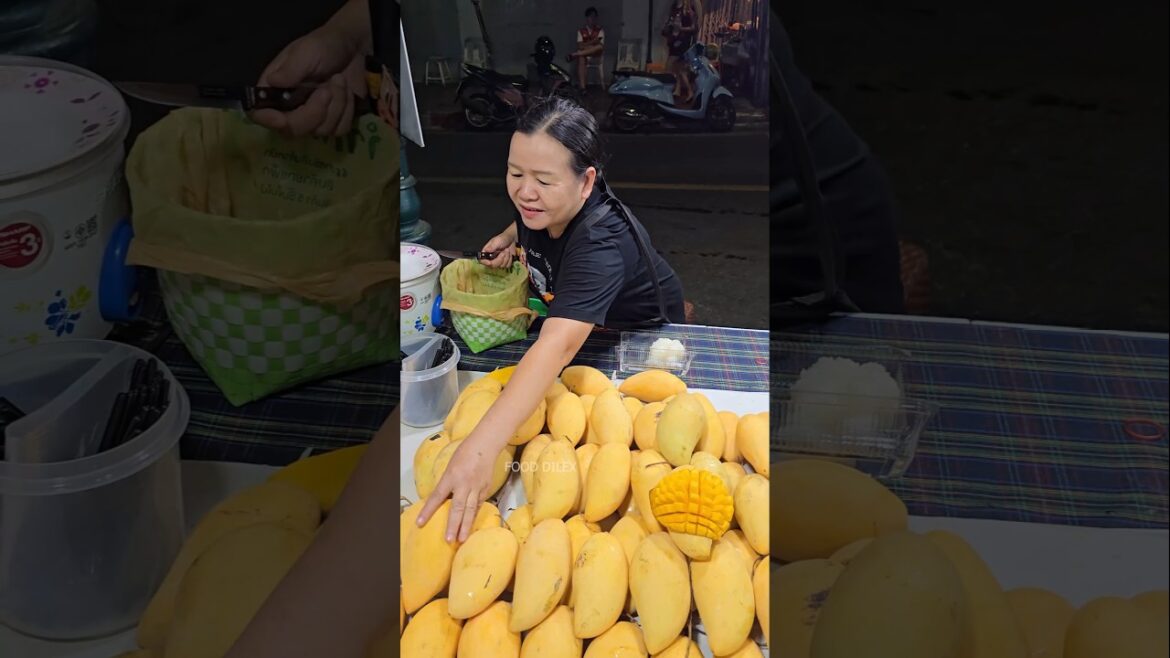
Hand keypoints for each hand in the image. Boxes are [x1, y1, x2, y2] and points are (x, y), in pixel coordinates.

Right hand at [251, 25, 366, 136]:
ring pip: (320, 131)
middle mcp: (290, 108)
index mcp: (275, 88)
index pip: (260, 112)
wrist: (353, 47)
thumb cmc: (324, 45)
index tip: (282, 119)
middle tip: (327, 89)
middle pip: (292, 130)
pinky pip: (340, 129)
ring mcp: (313, 118)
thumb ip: (291, 68)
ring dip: (336, 104)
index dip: (267, 120)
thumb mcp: (307, 50)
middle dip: (313, 112)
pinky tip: (348, 92)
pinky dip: (347, 110)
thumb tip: (272, 82)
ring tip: (339, 81)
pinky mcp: (334, 122)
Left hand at [416, 439, 498, 542]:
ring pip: (471, 510)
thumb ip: (446, 484)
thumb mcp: (450, 467)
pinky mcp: (486, 489)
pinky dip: (473, 517)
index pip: (437, 496)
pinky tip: (470, 527)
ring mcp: (477, 487)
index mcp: (451, 476)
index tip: (420, 522)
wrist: (485, 445)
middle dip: (453, 525)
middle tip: (449, 539)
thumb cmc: (464, 454)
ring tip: (461, 539)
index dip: (428, 510)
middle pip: (458, 507)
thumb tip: (440, 501)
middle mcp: (464, 484)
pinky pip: (479, 506)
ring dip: (465, 526)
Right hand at [480, 233, 515, 268]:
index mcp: (486, 252)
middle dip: (500, 259)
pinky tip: (509, 254)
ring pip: (501, 266)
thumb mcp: (497, 241)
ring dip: (506, 257)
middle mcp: (491, 259)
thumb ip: (492, 246)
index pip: (482, 260)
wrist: (511, 239)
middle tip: (504, 251)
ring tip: (507, 250)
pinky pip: (507, 266)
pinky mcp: (505, 263)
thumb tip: (486, 250)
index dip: (485, 263)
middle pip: (493, 265)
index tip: (490, 263)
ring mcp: (498, 262)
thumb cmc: (503, 238)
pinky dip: (510, 259)